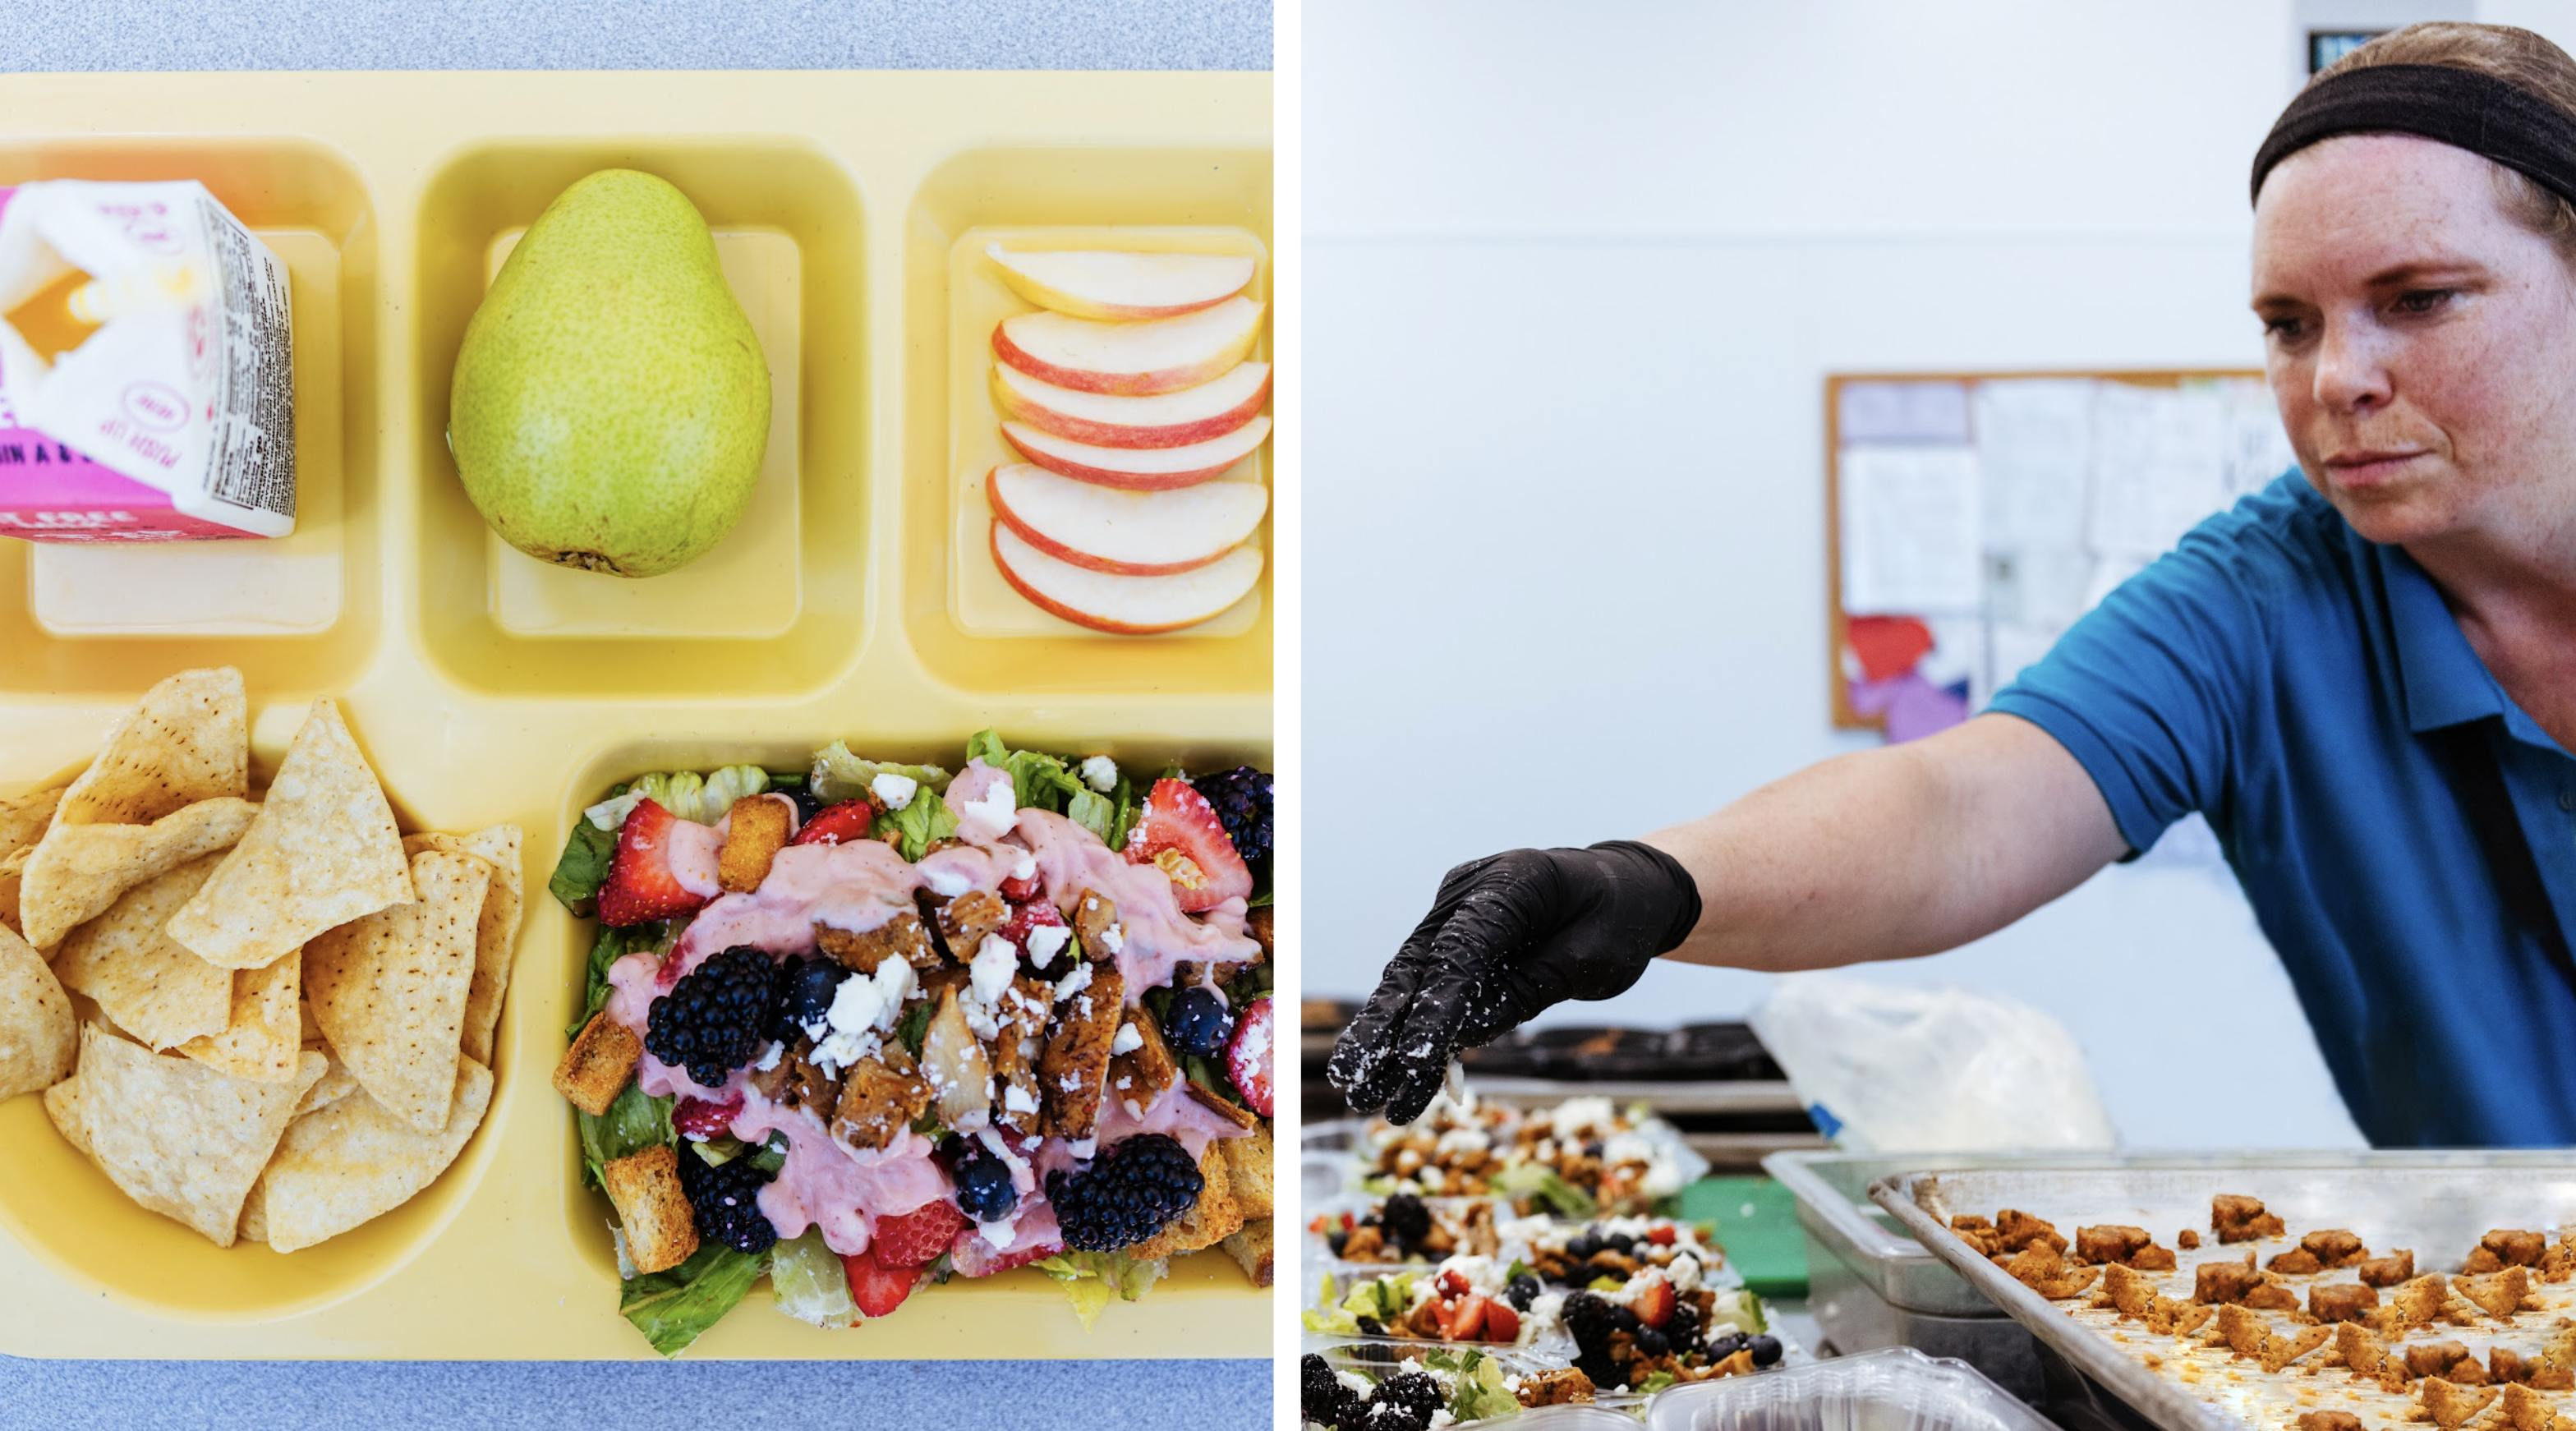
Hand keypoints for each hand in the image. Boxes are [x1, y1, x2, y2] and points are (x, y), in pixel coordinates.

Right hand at [1325, 840, 1700, 1123]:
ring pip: (1410, 982)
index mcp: (1510, 884)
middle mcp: (1468, 894)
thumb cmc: (1618, 920)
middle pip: (1417, 966)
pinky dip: (1411, 1034)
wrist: (1625, 888)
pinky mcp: (1453, 938)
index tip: (1414, 1056)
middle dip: (1386, 1029)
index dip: (1435, 1006)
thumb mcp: (1591, 960)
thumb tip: (1462, 1038)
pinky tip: (1390, 1080)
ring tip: (1359, 1094)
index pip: (1460, 950)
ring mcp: (1454, 914)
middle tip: (1355, 1082)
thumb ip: (1526, 990)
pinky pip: (1427, 990)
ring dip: (1385, 1040)